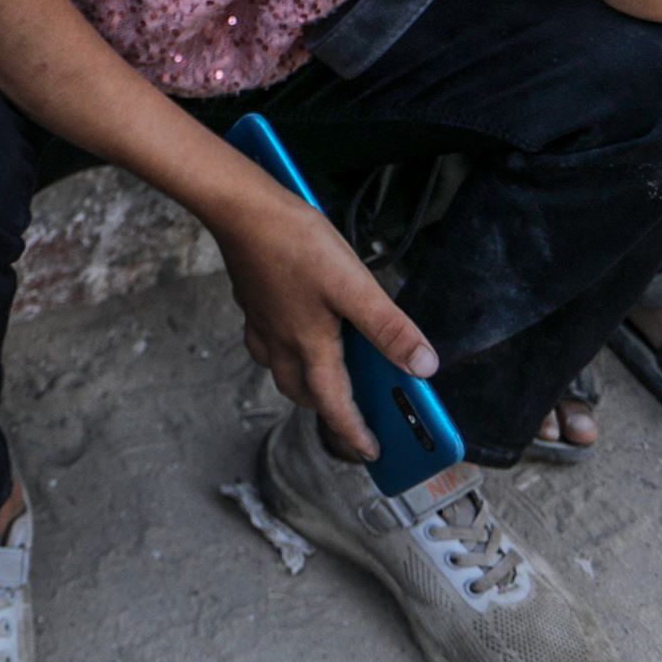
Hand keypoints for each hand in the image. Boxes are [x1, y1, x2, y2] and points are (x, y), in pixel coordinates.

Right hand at [211, 180, 437, 461]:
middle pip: (304, 393)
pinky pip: (266, 341)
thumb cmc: (293, 242)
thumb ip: (389, 328)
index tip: (370, 453)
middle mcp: (281, 343)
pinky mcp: (252, 301)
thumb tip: (423, 367)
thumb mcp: (353, 285)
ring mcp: (262, 322)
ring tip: (327, 371)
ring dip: (304, 381)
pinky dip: (282, 348)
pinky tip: (293, 326)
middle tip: (353, 409)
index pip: (335, 405)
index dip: (355, 432)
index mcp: (310, 346)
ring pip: (282, 370)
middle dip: (328, 407)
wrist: (239, 208)